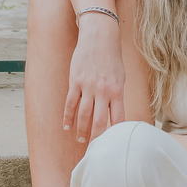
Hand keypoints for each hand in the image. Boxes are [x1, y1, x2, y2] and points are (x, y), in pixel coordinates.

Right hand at [63, 13, 125, 144]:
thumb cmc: (112, 58)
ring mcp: (88, 87)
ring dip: (81, 131)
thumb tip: (114, 116)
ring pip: (83, 115)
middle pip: (100, 122)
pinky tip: (67, 127)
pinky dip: (68, 117)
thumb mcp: (120, 77)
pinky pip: (70, 103)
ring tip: (81, 142)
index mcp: (117, 91)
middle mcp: (103, 91)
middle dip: (97, 138)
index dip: (115, 135)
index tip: (113, 146)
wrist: (99, 36)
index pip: (118, 119)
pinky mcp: (75, 82)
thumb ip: (116, 96)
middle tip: (95, 150)